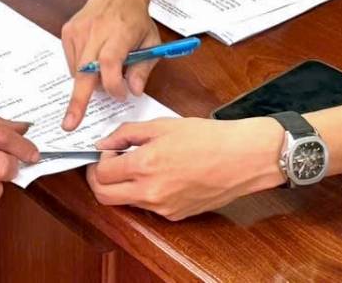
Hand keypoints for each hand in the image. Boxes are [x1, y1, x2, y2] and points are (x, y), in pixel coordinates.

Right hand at [60, 0, 159, 130]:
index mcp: (120, 32)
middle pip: (84, 71)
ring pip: (78, 71)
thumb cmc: (136, 18)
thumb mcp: (152, 41)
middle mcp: (96, 30)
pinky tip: (94, 57)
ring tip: (106, 66)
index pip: (109, 62)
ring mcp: (78, 31)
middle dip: (77, 100)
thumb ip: (143, 68)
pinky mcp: (68, 32)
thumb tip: (134, 92)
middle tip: (69, 124)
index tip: (121, 95)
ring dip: (91, 80)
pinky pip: (72, 63)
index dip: (113, 84)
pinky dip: (82, 70)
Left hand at [88, 116, 284, 219]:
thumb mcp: (161, 125)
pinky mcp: (175, 215)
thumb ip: (126, 134)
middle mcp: (151, 192)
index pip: (102, 175)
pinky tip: (159, 174)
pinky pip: (148, 206)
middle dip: (99, 180)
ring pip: (126, 203)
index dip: (99, 161)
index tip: (107, 151)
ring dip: (122, 186)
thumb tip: (104, 144)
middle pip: (105, 197)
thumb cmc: (207, 137)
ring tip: (139, 164)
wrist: (242, 158)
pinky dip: (144, 192)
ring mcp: (163, 208)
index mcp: (145, 166)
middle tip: (109, 164)